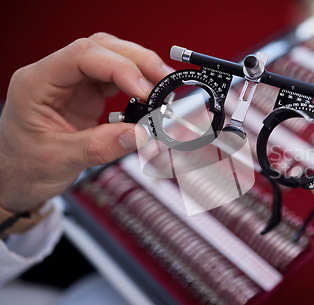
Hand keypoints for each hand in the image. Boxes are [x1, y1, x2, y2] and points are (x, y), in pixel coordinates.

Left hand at [0, 33, 172, 212]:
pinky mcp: (87, 94)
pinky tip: (150, 96)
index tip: (144, 90)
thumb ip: (100, 147)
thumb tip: (140, 135)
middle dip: (138, 62)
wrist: (15, 179)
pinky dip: (137, 85)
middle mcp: (55, 76)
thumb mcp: (59, 160)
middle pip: (102, 49)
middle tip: (164, 82)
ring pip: (113, 59)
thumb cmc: (22, 166)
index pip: (82, 56)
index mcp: (36, 83)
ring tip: (163, 88)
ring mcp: (73, 83)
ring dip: (141, 70)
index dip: (119, 68)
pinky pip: (117, 79)